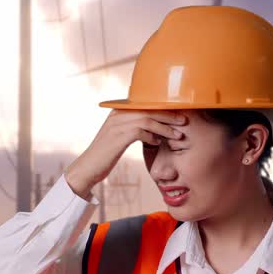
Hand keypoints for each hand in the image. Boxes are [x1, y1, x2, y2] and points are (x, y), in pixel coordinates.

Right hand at [65, 109, 186, 198]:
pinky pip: (141, 131)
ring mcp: (117, 124)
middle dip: (169, 116)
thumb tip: (153, 132)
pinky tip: (159, 143)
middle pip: (149, 110)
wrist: (88, 168)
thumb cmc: (105, 155)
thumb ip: (134, 130)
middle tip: (184, 122)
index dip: (163, 110)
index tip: (178, 115)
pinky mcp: (118, 136)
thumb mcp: (119, 138)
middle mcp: (117, 114)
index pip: (146, 105)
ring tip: (178, 135)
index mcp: (118, 111)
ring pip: (148, 120)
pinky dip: (152, 137)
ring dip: (165, 128)